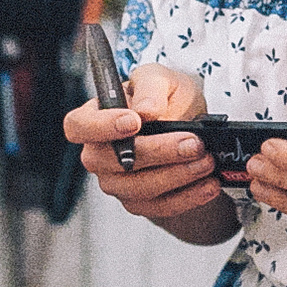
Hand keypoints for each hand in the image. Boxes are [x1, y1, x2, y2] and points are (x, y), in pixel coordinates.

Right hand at [65, 63, 222, 218]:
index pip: (78, 126)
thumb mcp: (163, 79)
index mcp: (95, 117)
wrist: (190, 129)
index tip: (135, 121)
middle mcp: (99, 154)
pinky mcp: (138, 202)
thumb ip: (152, 87)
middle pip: (110, 162)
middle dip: (157, 152)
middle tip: (193, 143)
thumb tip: (146, 110)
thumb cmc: (166, 99)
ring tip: (206, 161)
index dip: (101, 126)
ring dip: (177, 176)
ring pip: (137, 188)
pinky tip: (208, 184)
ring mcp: (116, 182)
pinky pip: (158, 206)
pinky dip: (187, 197)